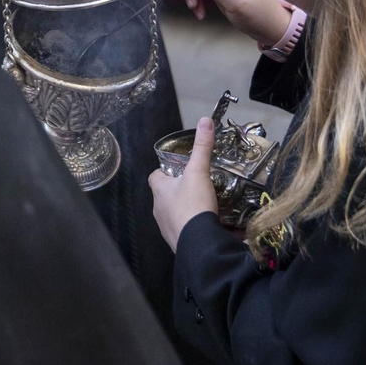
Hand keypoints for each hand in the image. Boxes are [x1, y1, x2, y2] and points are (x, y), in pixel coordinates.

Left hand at [148, 117, 218, 249]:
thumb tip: (204, 121)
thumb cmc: (193, 205)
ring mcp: (167, 228)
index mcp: (159, 190)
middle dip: (180, 191)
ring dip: (188, 209)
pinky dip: (195, 227)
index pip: (155, 176)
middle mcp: (159, 209)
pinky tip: (210, 224)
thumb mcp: (199, 172)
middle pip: (166, 195)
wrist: (198, 243)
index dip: (166, 171)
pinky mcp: (178, 241)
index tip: (180, 169)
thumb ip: (202, 147)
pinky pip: (185, 230)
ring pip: (175, 214)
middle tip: (198, 186)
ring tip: (206, 205)